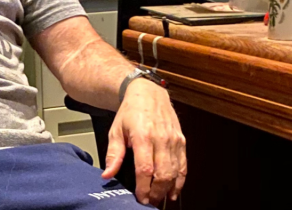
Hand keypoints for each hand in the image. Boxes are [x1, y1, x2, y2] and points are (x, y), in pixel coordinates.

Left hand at [102, 79, 185, 205]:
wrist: (148, 93)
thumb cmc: (130, 112)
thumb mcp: (116, 131)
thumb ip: (113, 154)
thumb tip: (107, 174)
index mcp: (143, 136)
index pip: (145, 169)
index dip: (144, 187)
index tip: (140, 198)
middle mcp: (161, 138)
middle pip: (163, 173)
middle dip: (156, 192)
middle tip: (149, 202)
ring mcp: (173, 140)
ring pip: (175, 172)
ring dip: (168, 189)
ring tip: (159, 199)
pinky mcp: (181, 140)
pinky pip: (183, 165)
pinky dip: (180, 180)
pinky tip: (173, 191)